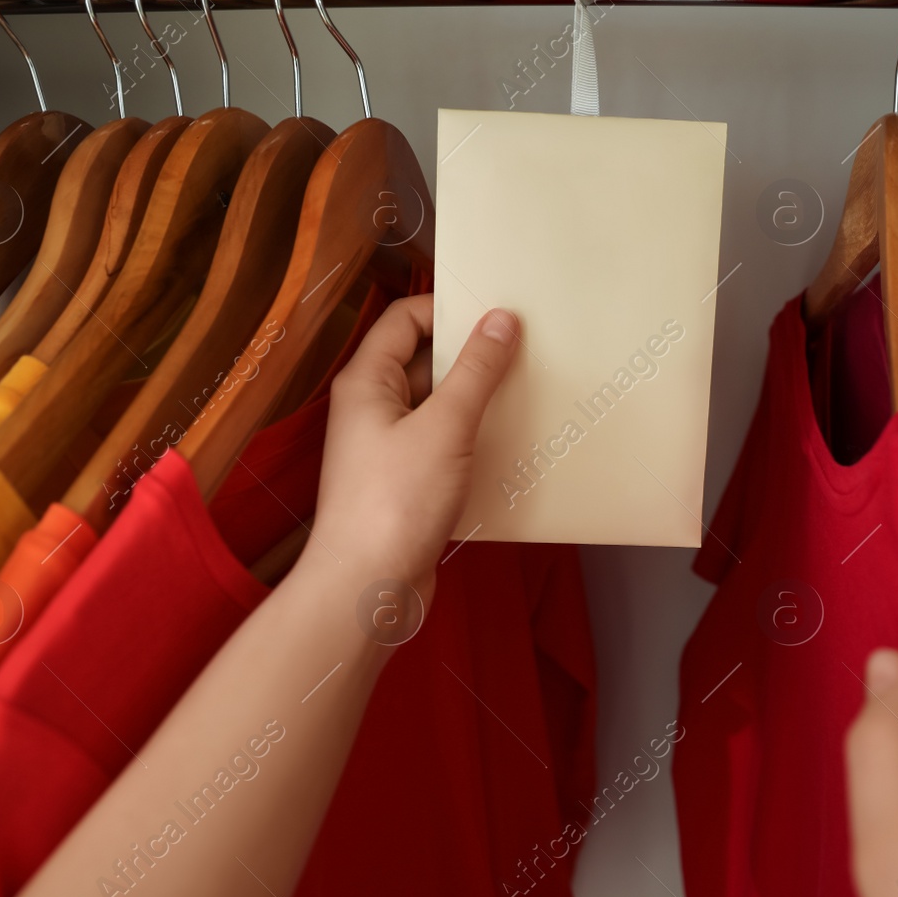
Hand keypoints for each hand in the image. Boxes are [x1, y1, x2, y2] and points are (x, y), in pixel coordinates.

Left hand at [309, 294, 518, 596]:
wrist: (369, 588)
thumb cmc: (394, 503)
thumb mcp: (444, 427)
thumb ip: (476, 371)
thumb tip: (501, 320)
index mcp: (368, 382)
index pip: (405, 319)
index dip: (449, 309)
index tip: (499, 313)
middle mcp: (373, 408)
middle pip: (425, 361)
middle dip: (473, 355)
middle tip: (526, 348)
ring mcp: (390, 447)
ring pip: (439, 406)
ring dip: (478, 399)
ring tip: (529, 390)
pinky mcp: (409, 483)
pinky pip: (445, 444)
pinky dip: (475, 438)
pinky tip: (513, 442)